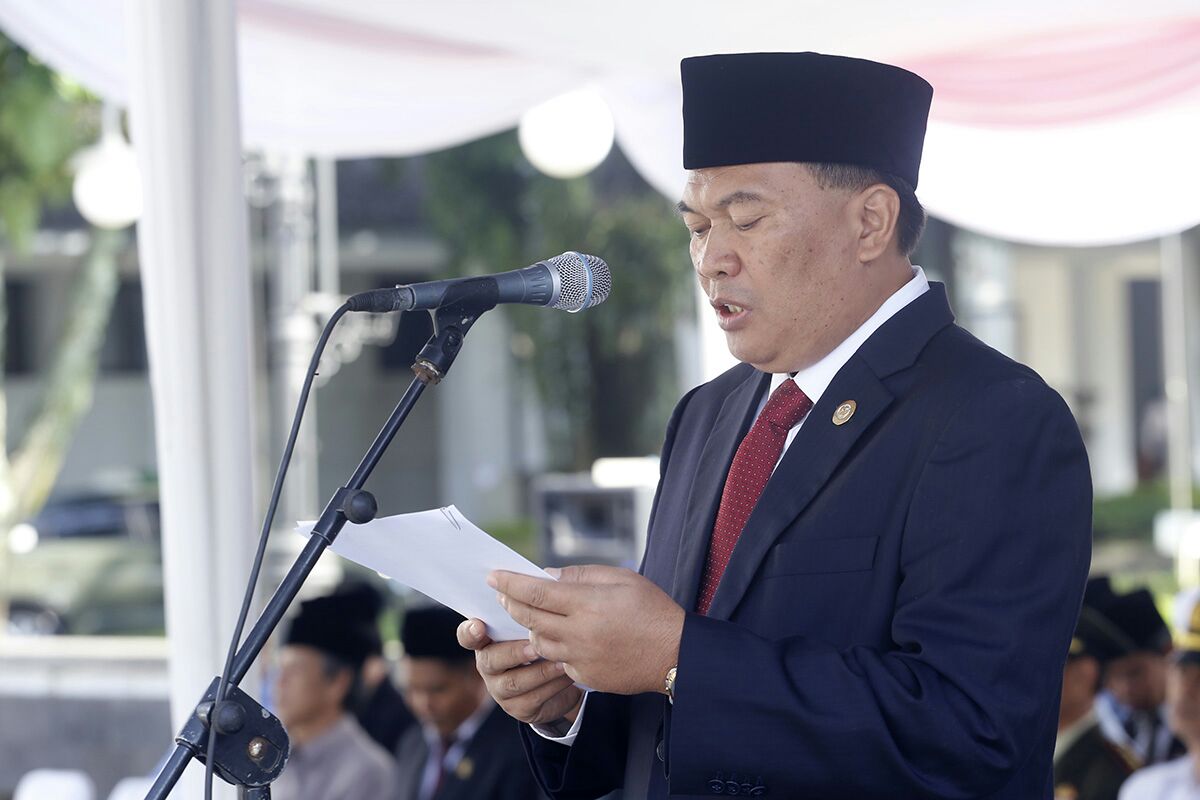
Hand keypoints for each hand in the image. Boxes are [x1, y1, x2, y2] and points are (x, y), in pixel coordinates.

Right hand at [456, 618, 582, 724]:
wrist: (563, 680)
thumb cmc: (547, 641)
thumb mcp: (539, 623)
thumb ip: (535, 606)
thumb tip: (550, 578)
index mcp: (488, 639)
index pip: (467, 635)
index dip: (469, 631)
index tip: (479, 625)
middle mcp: (489, 664)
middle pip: (489, 660)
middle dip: (513, 653)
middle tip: (535, 648)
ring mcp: (500, 689)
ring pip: (513, 682)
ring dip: (538, 672)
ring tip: (559, 662)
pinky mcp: (518, 708)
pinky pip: (532, 699)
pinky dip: (551, 686)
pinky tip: (566, 676)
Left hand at [489, 565, 684, 695]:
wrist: (676, 654)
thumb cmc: (652, 609)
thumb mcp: (622, 578)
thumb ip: (582, 576)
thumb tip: (549, 576)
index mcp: (587, 604)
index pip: (535, 592)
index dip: (510, 583)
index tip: (493, 576)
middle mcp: (578, 633)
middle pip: (529, 618)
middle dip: (510, 604)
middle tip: (501, 593)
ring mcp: (580, 658)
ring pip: (538, 642)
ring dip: (529, 627)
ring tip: (530, 614)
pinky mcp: (585, 676)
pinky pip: (557, 660)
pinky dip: (552, 647)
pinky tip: (558, 637)